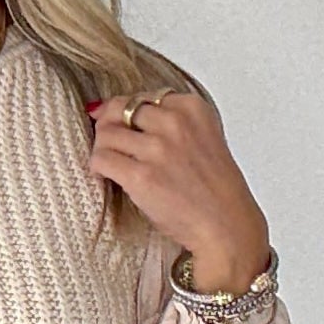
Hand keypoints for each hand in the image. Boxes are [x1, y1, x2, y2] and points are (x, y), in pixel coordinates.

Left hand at [82, 86, 269, 293]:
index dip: (126, 113)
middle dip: (110, 126)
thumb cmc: (215, 190)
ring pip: (106, 133)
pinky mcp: (142, 176)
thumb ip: (171, 121)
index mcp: (192, 108)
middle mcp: (175, 123)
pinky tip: (105, 176)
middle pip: (120, 109)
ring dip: (102, 148)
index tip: (124, 128)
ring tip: (109, 163)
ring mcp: (158, 149)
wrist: (226, 226)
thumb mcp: (204, 138)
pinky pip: (101, 159)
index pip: (141, 96)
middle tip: (111, 144)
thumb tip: (118, 110)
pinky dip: (97, 167)